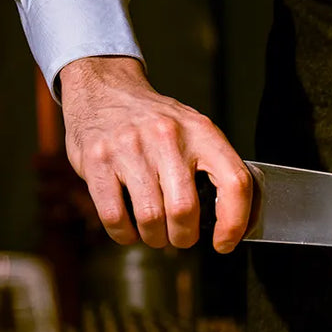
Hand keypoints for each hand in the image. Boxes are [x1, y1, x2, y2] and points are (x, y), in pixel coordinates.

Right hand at [60, 57, 253, 252]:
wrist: (104, 89)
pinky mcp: (97, 161)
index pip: (234, 182)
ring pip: (150, 219)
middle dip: (184, 237)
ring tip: (154, 231)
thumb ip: (212, 166)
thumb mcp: (192, 129)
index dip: (234, 223)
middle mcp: (167, 137)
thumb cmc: (154, 120)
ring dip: (154, 237)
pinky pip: (115, 217)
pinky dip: (125, 234)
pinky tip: (130, 227)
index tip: (224, 242)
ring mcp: (129, 148)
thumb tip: (230, 220)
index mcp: (200, 131)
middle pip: (185, 210)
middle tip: (180, 236)